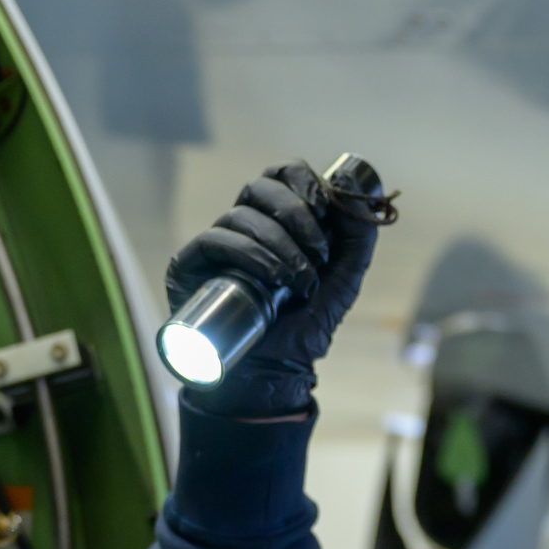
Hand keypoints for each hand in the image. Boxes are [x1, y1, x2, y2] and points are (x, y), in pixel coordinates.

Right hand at [164, 158, 379, 418]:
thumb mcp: (344, 282)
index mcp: (277, 221)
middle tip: (318, 250)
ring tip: (301, 281)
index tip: (325, 209)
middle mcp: (243, 227)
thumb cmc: (305, 328)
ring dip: (279, 245)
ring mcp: (214, 246)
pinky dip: (248, 254)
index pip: (282, 175)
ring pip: (240, 216)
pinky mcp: (189, 266)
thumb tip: (354, 193)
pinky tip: (272, 280)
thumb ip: (358, 239)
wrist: (274, 373)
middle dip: (295, 213)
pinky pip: (214, 240)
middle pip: (259, 187)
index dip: (303, 182)